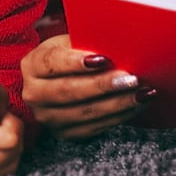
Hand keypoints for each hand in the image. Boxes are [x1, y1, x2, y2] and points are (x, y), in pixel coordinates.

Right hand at [20, 34, 155, 138]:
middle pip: (69, 91)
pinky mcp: (65, 133)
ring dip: (118, 104)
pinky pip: (94, 128)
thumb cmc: (68, 55)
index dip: (77, 62)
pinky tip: (135, 106)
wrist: (57, 80)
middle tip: (131, 79)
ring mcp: (48, 117)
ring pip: (85, 113)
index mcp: (32, 65)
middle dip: (103, 86)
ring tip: (142, 93)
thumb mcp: (69, 42)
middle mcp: (34, 94)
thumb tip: (118, 42)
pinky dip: (118, 116)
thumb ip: (86, 41)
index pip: (53, 64)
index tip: (103, 59)